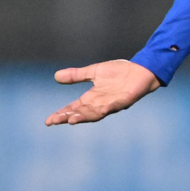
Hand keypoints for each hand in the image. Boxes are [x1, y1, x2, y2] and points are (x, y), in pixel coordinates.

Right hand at [45, 59, 160, 125]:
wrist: (141, 69)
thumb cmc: (119, 72)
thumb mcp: (94, 71)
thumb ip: (77, 75)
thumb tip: (56, 76)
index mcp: (92, 98)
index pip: (74, 108)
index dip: (62, 114)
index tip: (49, 121)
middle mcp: (100, 104)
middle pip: (82, 113)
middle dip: (68, 117)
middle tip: (55, 121)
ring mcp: (113, 103)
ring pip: (96, 113)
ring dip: (84, 116)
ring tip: (71, 120)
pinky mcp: (125, 100)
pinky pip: (116, 106)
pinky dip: (108, 108)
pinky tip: (102, 109)